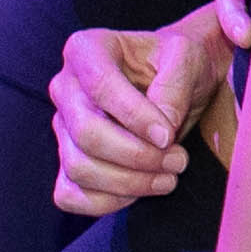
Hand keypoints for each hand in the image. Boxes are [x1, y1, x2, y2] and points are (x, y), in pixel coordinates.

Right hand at [48, 9, 228, 215]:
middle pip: (86, 133)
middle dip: (136, 156)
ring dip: (128, 182)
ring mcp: (63, 126)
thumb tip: (160, 133)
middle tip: (178, 160)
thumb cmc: (179, 61)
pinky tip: (139, 191)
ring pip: (78, 167)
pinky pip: (70, 194)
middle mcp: (65, 87)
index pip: (101, 86)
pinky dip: (105, 202)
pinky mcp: (68, 158)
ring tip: (169, 176)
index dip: (135, 118)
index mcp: (86, 49)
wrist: (179, 78)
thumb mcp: (187, 58)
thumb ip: (174, 87)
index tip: (168, 136)